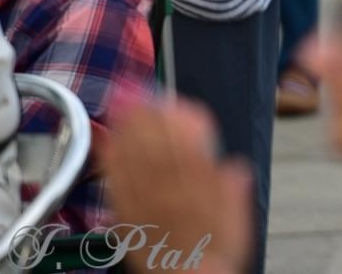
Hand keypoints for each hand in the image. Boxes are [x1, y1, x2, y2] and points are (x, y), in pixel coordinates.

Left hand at [104, 100, 252, 273]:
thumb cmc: (213, 251)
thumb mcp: (236, 221)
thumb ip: (234, 192)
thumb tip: (235, 168)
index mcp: (198, 192)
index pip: (183, 147)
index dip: (172, 120)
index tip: (165, 98)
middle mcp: (169, 195)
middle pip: (154, 148)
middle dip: (143, 118)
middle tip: (133, 90)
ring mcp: (145, 206)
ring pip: (133, 163)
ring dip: (125, 133)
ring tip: (117, 106)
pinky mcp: (128, 219)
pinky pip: (116, 188)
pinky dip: (109, 165)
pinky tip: (105, 146)